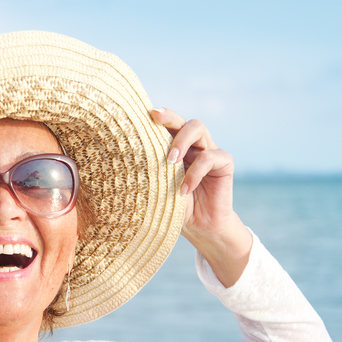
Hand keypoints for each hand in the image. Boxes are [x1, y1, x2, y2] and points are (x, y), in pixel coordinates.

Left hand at [150, 107, 251, 286]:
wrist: (200, 228)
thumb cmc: (173, 207)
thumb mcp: (155, 188)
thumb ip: (146, 172)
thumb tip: (117, 161)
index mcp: (175, 147)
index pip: (167, 125)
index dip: (159, 115)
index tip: (145, 113)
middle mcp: (193, 145)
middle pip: (183, 120)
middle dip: (170, 118)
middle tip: (155, 121)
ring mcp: (210, 151)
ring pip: (199, 129)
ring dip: (182, 141)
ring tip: (170, 161)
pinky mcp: (224, 164)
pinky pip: (211, 157)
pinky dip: (195, 172)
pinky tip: (184, 189)